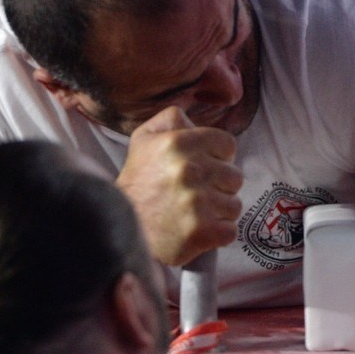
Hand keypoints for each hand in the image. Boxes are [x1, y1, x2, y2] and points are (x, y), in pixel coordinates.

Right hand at [116, 106, 242, 265]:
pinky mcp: (203, 232)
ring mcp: (198, 203)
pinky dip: (217, 234)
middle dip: (218, 186)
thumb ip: (172, 119)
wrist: (120, 230)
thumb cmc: (138, 185)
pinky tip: (196, 231)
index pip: (227, 144)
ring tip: (192, 214)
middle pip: (234, 176)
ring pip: (234, 204)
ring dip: (218, 211)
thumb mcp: (144, 139)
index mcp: (177, 143)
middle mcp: (189, 170)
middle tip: (194, 195)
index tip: (203, 169)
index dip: (218, 157)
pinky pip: (231, 230)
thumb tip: (197, 119)